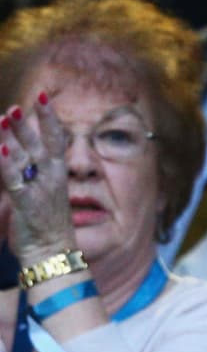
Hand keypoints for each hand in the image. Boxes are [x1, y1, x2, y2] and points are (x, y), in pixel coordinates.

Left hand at [0, 95, 76, 264]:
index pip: (56, 140)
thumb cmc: (46, 226)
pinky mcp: (26, 203)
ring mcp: (40, 190)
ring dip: (15, 136)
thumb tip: (16, 153)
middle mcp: (50, 179)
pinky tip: (0, 150)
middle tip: (22, 103)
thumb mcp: (42, 195)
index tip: (43, 97)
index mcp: (56, 175)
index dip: (50, 118)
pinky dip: (7, 164)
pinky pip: (15, 180)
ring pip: (25, 157)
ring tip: (6, 116)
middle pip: (41, 143)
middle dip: (31, 123)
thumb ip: (30, 173)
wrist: (52, 253)